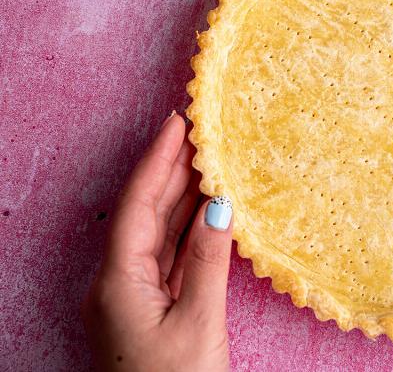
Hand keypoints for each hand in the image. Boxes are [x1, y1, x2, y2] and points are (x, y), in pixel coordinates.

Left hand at [82, 113, 233, 370]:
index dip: (157, 161)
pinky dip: (189, 231)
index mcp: (118, 281)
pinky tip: (207, 212)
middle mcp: (118, 282)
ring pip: (159, 233)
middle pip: (145, 213)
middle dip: (169, 171)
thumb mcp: (199, 321)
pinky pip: (169, 257)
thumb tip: (221, 206)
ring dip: (181, 197)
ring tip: (206, 160)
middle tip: (197, 132)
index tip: (176, 124)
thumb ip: (209, 260)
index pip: (137, 205)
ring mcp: (134, 295)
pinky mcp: (152, 308)